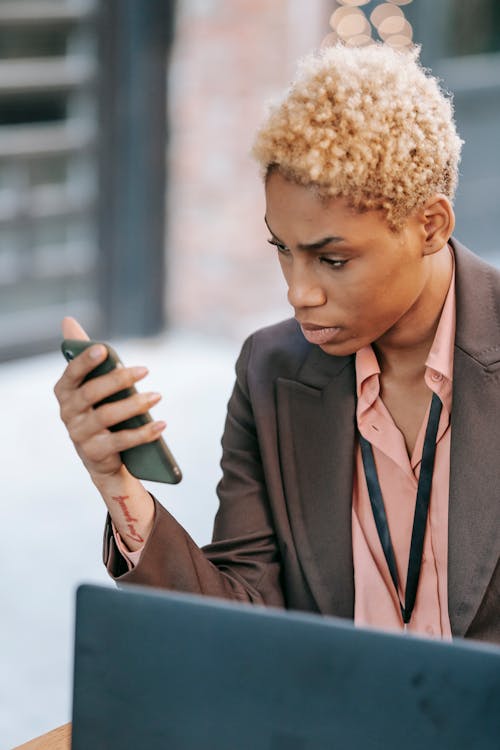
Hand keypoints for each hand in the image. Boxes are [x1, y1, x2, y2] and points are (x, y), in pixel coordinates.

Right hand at [54, 317, 165, 484]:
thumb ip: (83, 355)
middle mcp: (68, 413)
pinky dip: (143, 433)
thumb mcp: (92, 384)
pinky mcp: (95, 453)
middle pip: (92, 394)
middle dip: (118, 380)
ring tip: (157, 395)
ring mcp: (79, 435)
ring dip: (134, 405)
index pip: (72, 373)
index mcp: (65, 391)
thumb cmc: (99, 409)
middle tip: (144, 369)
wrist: (103, 456)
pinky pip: (121, 442)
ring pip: (107, 417)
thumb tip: (68, 320)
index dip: (86, 361)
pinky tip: (161, 425)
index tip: (104, 350)